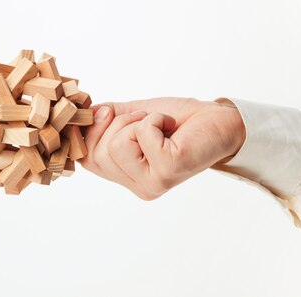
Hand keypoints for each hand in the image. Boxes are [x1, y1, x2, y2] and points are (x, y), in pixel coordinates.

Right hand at [80, 97, 245, 199]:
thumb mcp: (130, 116)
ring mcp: (152, 183)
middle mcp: (138, 187)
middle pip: (97, 152)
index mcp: (127, 177)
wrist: (217, 120)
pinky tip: (171, 129)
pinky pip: (142, 134)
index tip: (111, 113)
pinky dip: (156, 120)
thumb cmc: (177, 120)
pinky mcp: (168, 170)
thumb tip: (83, 113)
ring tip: (160, 126)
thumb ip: (103, 119)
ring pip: (117, 144)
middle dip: (119, 123)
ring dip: (138, 122)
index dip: (91, 130)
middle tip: (146, 122)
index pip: (86, 159)